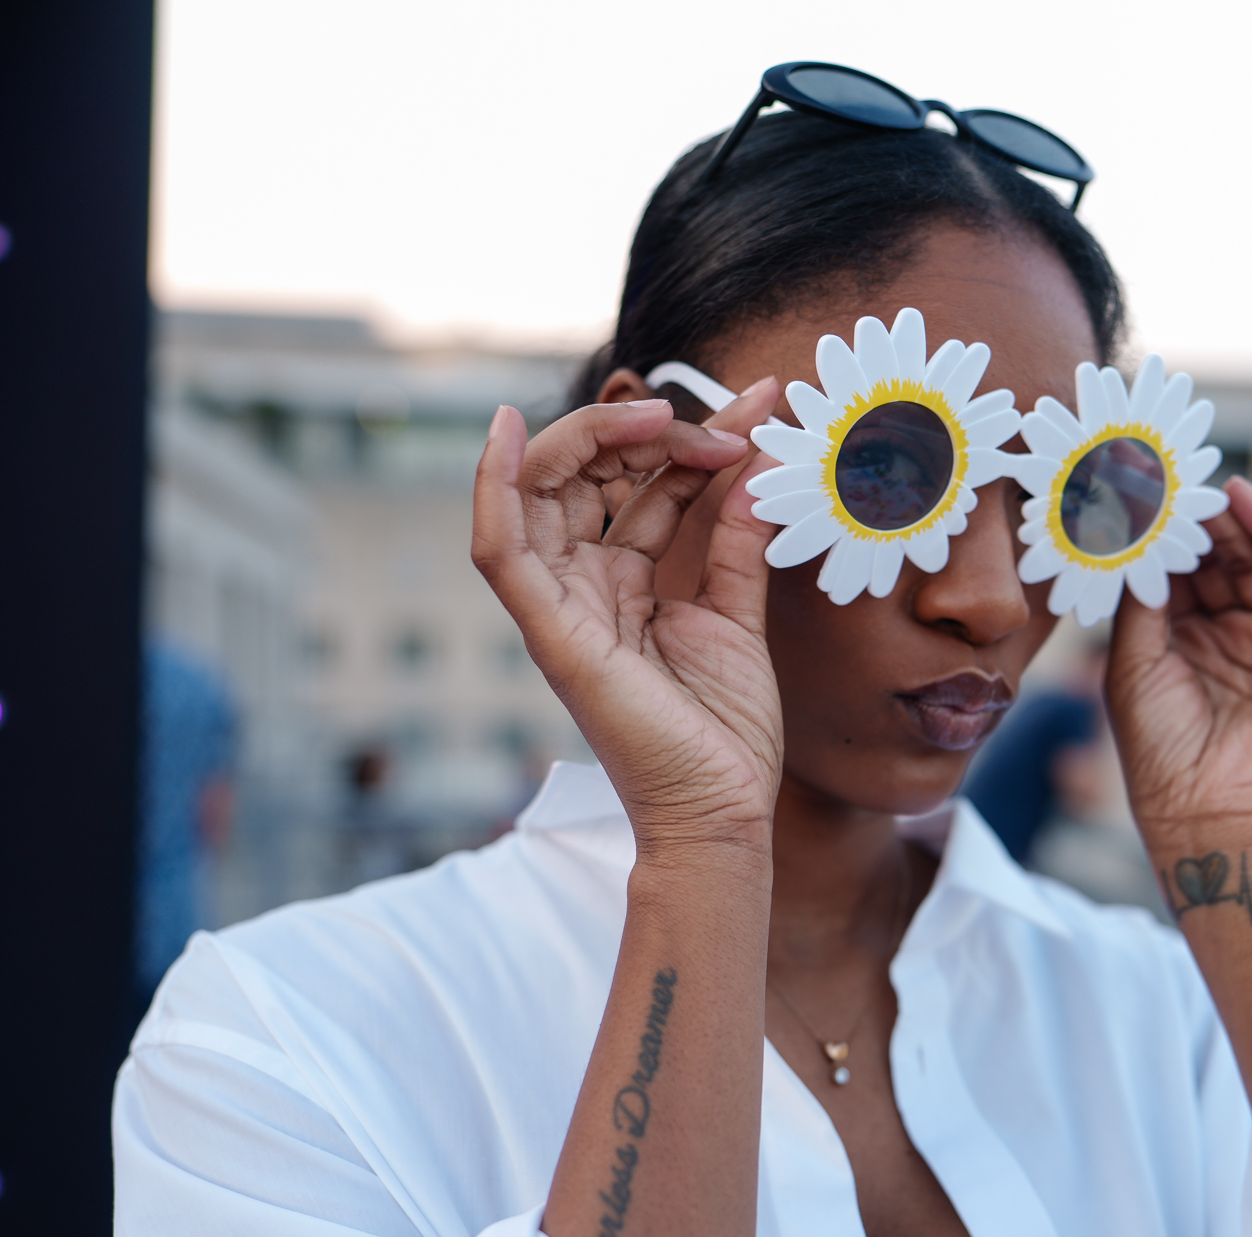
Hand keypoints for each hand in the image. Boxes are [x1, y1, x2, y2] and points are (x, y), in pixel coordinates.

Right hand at [471, 382, 785, 848]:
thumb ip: (737, 540)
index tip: (758, 410)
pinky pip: (500, 551)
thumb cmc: (724, 732)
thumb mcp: (738, 615)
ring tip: (662, 416)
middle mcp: (584, 588)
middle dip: (647, 433)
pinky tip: (505, 431)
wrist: (721, 812)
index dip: (692, 440)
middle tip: (721, 420)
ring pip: (542, 494)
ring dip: (593, 439)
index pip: (642, 487)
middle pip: (588, 478)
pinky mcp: (550, 635)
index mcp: (624, 583)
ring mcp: (560, 609)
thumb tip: (755, 464)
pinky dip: (493, 488)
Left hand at [1108, 477, 1251, 844]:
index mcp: (1185, 647)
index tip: (1134, 491)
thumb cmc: (1161, 751)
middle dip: (1196, 520)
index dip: (1160, 537)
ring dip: (1230, 520)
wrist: (1212, 812)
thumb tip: (1132, 534)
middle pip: (1218, 562)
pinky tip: (1244, 501)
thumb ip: (1139, 600)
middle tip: (1170, 474)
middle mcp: (1232, 639)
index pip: (1177, 576)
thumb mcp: (1133, 664)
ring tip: (1201, 481)